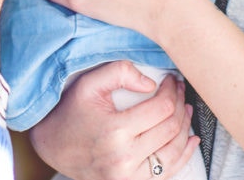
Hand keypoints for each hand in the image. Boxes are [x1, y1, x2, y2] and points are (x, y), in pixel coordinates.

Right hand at [29, 61, 197, 179]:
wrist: (53, 145)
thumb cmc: (71, 112)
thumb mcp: (89, 84)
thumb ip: (119, 72)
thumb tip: (151, 84)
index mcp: (115, 131)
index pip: (162, 108)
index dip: (172, 91)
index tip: (171, 80)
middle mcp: (124, 158)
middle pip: (170, 129)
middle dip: (180, 105)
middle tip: (179, 90)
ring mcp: (128, 176)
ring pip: (173, 151)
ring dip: (185, 128)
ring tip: (185, 110)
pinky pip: (167, 172)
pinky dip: (183, 155)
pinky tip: (191, 140)